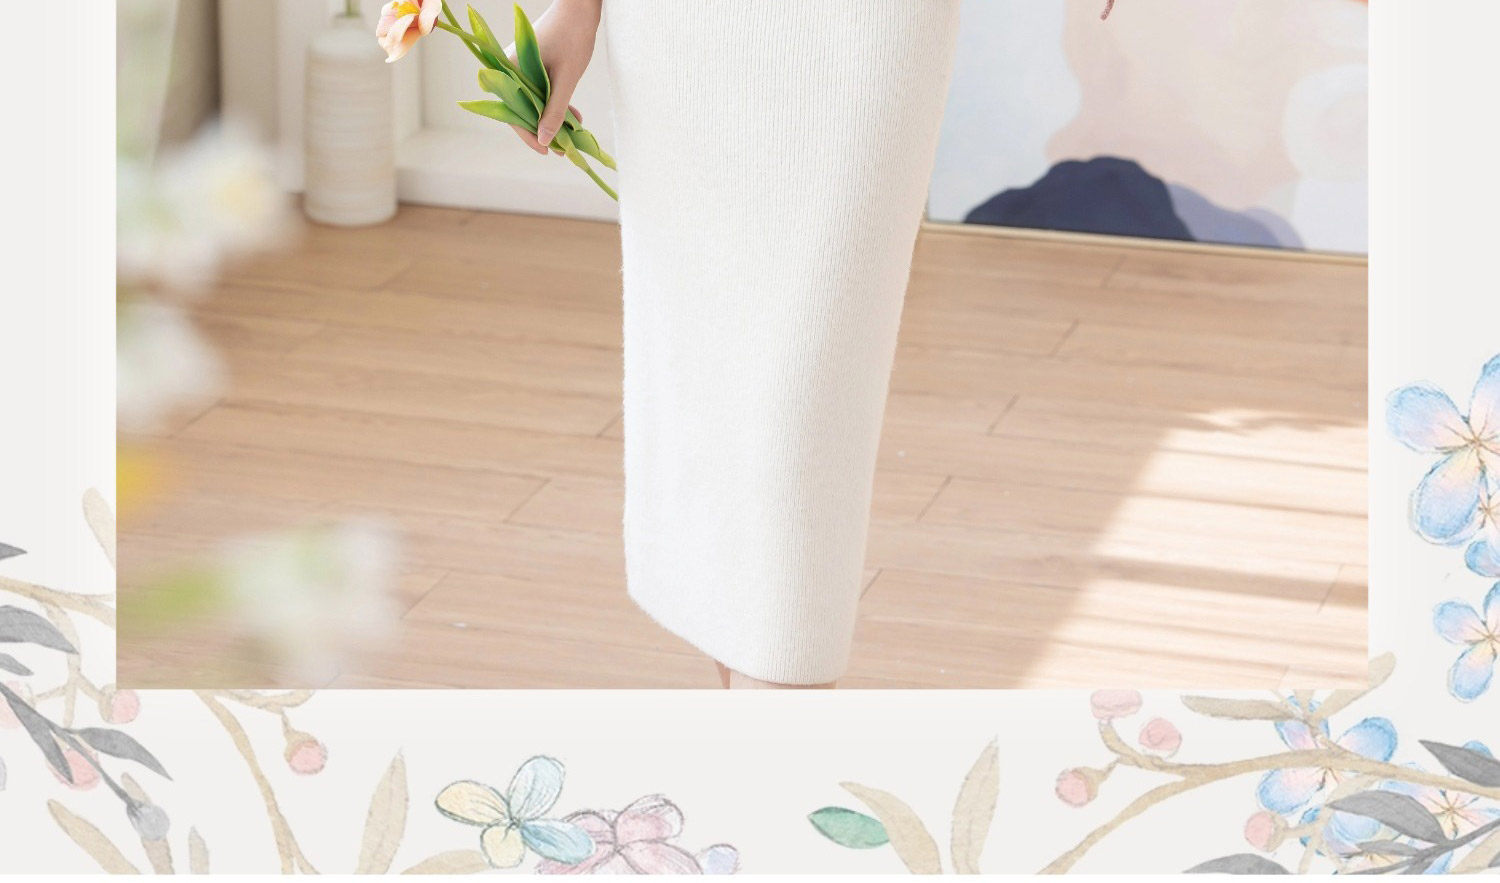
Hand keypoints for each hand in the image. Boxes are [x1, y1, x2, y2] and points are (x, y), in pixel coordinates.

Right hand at [505, 0, 600, 154]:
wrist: (580, 7)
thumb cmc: (572, 39)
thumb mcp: (566, 80)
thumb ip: (554, 111)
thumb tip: (545, 140)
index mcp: (511, 71)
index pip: (513, 113)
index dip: (529, 136)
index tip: (547, 152)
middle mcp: (511, 69)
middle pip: (523, 109)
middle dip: (543, 130)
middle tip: (563, 148)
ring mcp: (522, 66)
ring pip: (534, 101)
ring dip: (553, 119)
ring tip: (572, 135)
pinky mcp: (535, 64)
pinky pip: (541, 90)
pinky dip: (556, 104)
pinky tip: (574, 117)